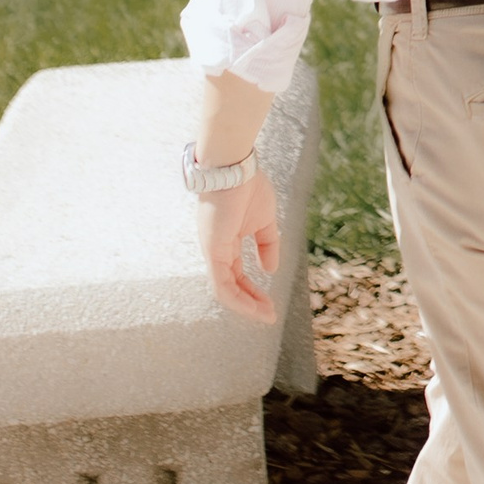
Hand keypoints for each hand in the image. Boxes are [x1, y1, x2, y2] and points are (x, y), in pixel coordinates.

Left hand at [198, 170, 280, 323]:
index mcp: (227, 242)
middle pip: (231, 285)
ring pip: (225, 290)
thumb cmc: (248, 187)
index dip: (253, 290)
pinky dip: (237, 298)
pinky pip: (222, 284)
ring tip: (265, 314)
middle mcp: (216, 250)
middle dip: (250, 302)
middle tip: (269, 315)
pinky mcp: (213, 251)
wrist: (235, 168)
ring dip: (245, 305)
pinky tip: (253, 306)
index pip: (237, 274)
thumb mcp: (265, 221)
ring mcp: (212, 251)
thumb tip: (271, 270)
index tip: (271, 303)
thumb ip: (267, 245)